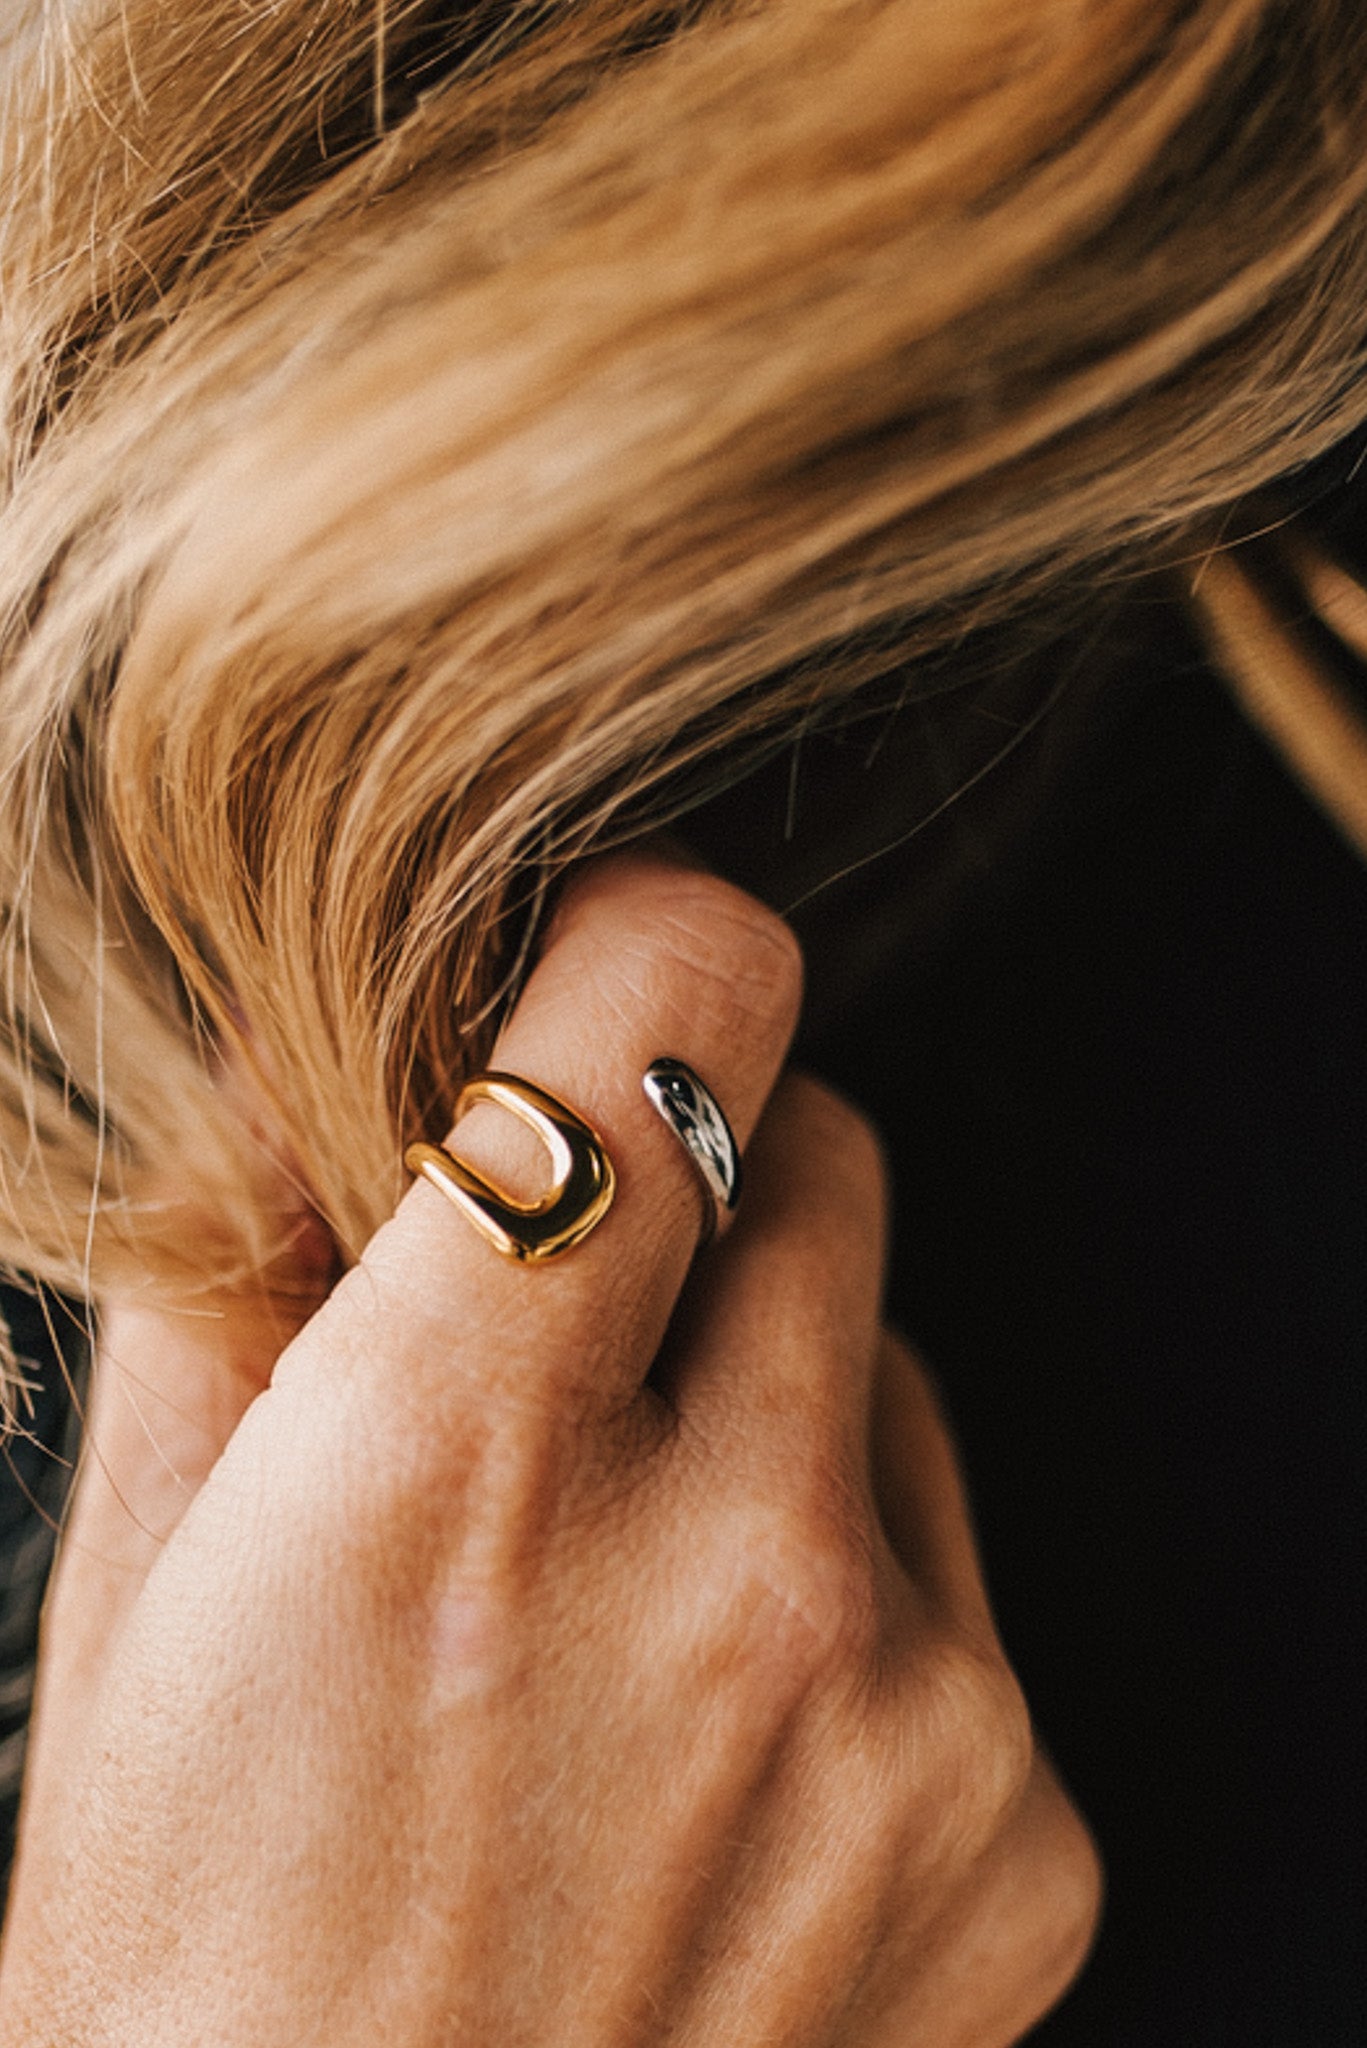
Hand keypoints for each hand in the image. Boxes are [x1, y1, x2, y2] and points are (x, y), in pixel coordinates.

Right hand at [0, 854, 1098, 2046]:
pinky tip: (722, 1742)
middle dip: (701, 1177)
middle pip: (815, 1149)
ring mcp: (910, 1709)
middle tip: (584, 1313)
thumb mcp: (132, 1605)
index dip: (644, 945)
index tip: (612, 968)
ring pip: (883, 1357)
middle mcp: (721, 1568)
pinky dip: (854, 1590)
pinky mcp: (1024, 1832)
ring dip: (771, 1395)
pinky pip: (955, 1566)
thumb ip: (227, 1277)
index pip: (666, 1021)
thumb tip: (310, 1068)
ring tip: (630, 1584)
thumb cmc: (198, 1982)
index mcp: (448, 1468)